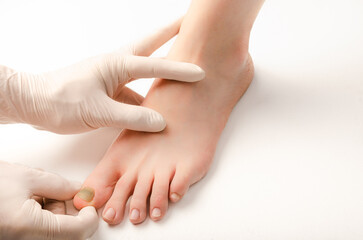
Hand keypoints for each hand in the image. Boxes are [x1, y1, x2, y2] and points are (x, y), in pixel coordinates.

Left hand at [0, 18, 203, 133]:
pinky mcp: (110, 93)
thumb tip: (161, 122)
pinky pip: (135, 96)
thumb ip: (131, 116)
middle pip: (151, 47)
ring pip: (145, 75)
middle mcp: (118, 67)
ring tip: (185, 72)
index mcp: (116, 64)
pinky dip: (148, 101)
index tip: (200, 72)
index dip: (178, 69)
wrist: (33, 104)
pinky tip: (158, 110)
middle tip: (190, 24)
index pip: (155, 65)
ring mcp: (114, 79)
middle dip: (171, 34)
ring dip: (163, 72)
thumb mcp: (98, 111)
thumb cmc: (60, 101)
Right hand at [0, 161, 98, 239]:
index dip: (89, 214)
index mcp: (31, 229)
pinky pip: (38, 232)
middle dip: (67, 209)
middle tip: (57, 190)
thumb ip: (59, 185)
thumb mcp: (26, 178)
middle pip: (66, 232)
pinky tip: (27, 200)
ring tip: (34, 192)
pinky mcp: (14, 238)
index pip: (79, 231)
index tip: (89, 200)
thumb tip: (78, 190)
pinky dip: (40, 216)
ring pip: (53, 232)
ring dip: (52, 211)